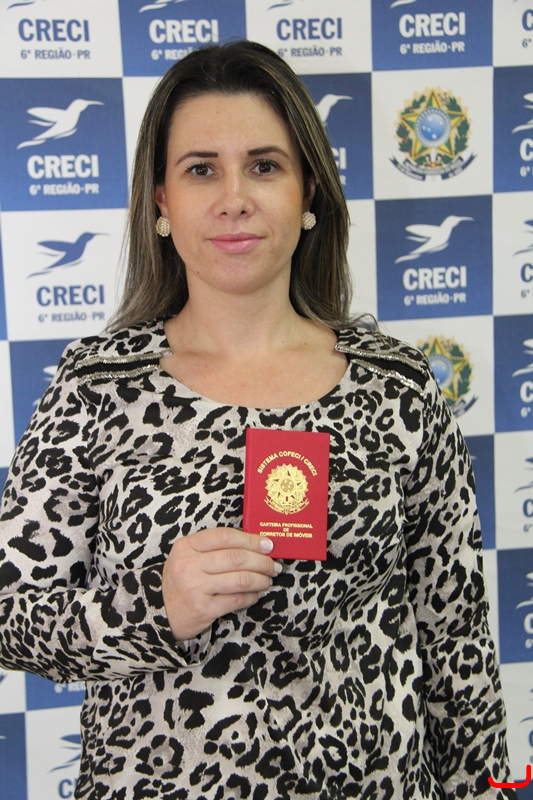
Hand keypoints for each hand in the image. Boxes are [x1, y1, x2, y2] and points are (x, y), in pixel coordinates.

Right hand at [162, 527, 278, 640]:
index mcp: (186, 546)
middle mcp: (189, 565)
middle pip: (236, 558)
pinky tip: (255, 594)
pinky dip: (251, 596)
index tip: (268, 544)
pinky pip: (236, 600)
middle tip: (274, 565)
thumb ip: (215, 548)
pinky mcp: (203, 609)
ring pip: (240, 579)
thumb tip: (256, 545)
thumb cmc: (182, 580)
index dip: (250, 539)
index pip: (225, 536)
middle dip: (262, 561)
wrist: (160, 613)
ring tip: (267, 580)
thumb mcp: (189, 557)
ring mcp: (195, 588)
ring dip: (260, 579)